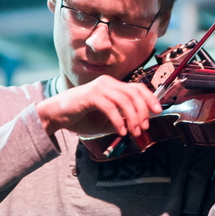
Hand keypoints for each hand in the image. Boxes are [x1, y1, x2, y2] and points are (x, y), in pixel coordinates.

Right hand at [37, 76, 161, 137]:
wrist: (56, 116)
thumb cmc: (81, 117)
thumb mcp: (107, 119)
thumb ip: (123, 119)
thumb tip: (141, 124)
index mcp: (113, 85)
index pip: (137, 87)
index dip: (150, 98)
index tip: (158, 111)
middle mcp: (108, 83)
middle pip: (134, 93)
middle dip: (143, 111)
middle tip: (144, 127)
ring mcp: (99, 88)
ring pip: (124, 100)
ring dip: (133, 118)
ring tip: (134, 132)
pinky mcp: (90, 96)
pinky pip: (110, 108)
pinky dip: (118, 121)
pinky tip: (121, 131)